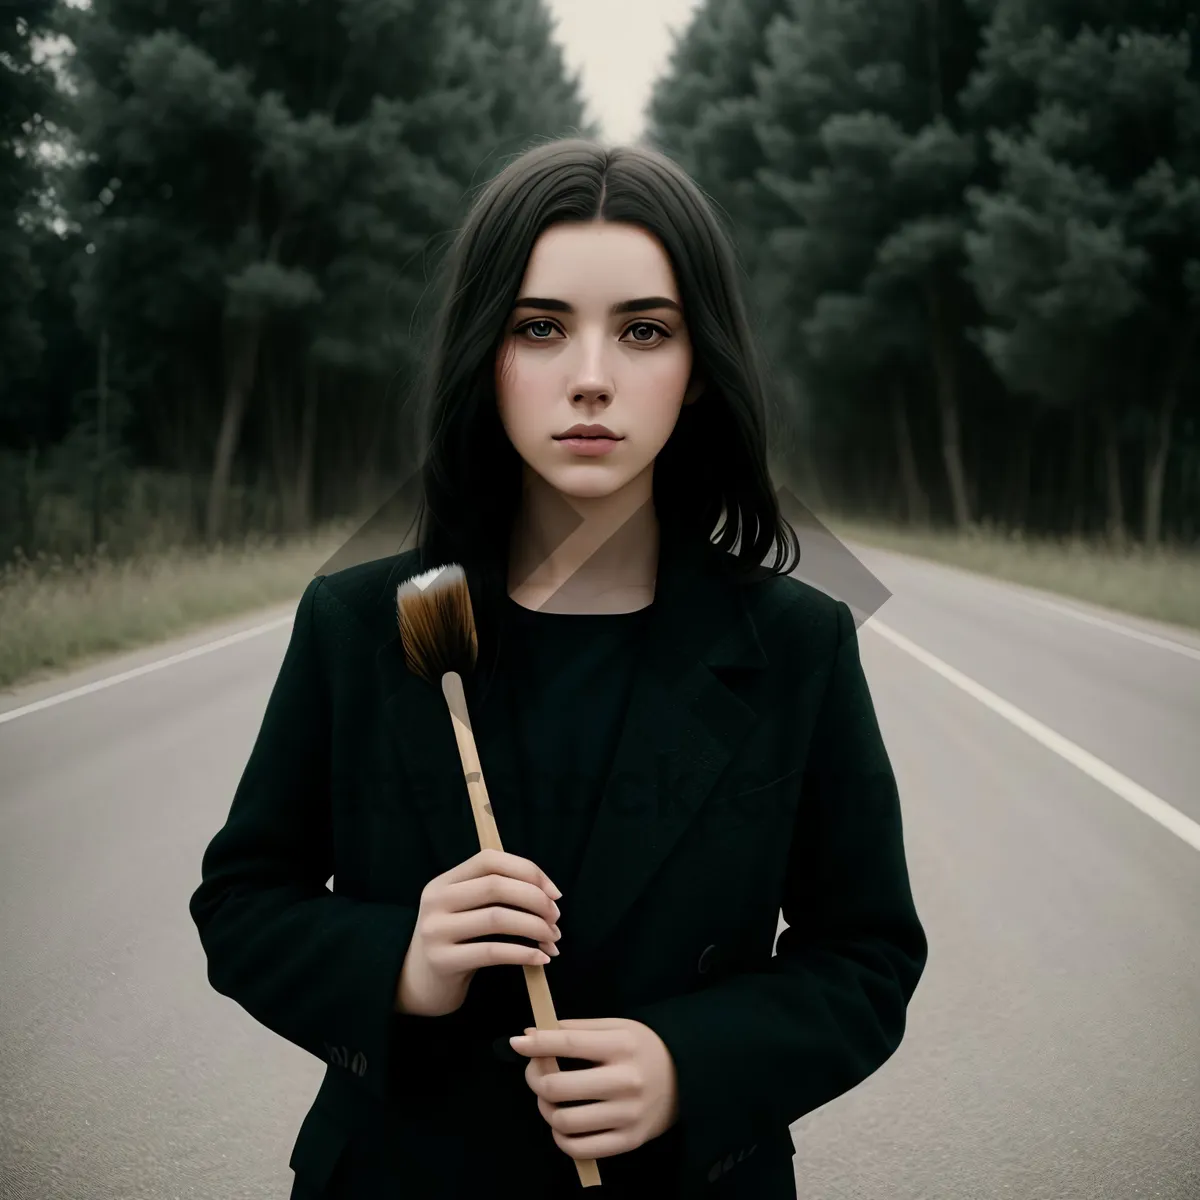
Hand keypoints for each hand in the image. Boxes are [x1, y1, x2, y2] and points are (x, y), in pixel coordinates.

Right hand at [395, 849, 561, 1016]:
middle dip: (536, 900)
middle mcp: (436, 901)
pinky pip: (492, 952)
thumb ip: (496, 893)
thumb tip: (549, 893)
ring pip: (497, 918)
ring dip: (535, 927)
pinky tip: (541, 958)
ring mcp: (436, 930)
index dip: (527, 870)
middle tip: (556, 919)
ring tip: (552, 940)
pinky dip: (523, 953)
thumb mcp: (466, 909)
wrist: (420, 983)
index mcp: (444, 881)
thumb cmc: (457, 941)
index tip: (554, 893)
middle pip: (496, 886)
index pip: (489, 859)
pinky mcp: (442, 961)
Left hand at [508, 1018, 678, 1159]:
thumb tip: (531, 1035)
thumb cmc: (644, 1048)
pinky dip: (561, 1137)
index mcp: (622, 1045)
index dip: (537, 1044)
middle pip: (557, 1086)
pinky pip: (579, 1148)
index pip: (569, 1044)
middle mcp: (625, 1081)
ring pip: (563, 1120)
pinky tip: (564, 1123)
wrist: (689, 1077)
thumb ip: (575, 1030)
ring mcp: (627, 1115)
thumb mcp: (617, 1027)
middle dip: (535, 1079)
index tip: (516, 1042)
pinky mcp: (629, 1141)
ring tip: (551, 1099)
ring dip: (546, 1109)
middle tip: (536, 1073)